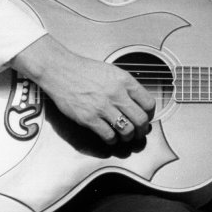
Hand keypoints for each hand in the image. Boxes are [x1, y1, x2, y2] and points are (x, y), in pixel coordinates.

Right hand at [12, 35, 157, 144]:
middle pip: (141, 120)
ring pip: (127, 130)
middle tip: (139, 132)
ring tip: (125, 137)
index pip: (149, 103)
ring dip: (129, 137)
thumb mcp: (112, 71)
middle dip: (143, 130)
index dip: (150, 114)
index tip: (147, 118)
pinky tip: (111, 138)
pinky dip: (112, 140)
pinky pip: (108, 135)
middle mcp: (116, 94)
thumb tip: (138, 102)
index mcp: (125, 81)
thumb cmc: (85, 71)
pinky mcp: (89, 118)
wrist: (61, 71)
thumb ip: (126, 86)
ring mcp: (103, 107)